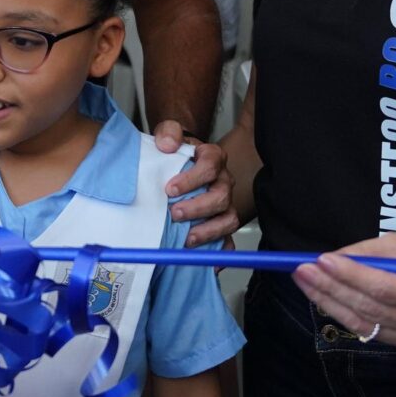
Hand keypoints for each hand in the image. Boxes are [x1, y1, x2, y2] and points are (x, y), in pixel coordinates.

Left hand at [159, 124, 236, 246]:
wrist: (179, 163)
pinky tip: (206, 263)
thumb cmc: (176, 153)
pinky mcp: (221, 224)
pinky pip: (228, 241)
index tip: (170, 189)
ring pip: (228, 220)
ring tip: (186, 239)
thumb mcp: (169, 135)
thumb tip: (166, 144)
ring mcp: (225, 204)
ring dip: (208, 231)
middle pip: (221, 196)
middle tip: (175, 214)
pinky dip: (220, 254)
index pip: (211, 165)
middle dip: (198, 208)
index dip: (193, 178)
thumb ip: (168, 132)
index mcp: (213, 158)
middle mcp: (223, 181)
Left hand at [293, 228, 395, 346]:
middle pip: (369, 306)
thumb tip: (331, 259)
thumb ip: (369, 251)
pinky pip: (361, 327)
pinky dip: (337, 310)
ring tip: (304, 279)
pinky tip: (319, 294)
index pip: (385, 288)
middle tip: (302, 269)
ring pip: (361, 319)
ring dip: (327, 299)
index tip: (322, 260)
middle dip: (331, 286)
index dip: (352, 275)